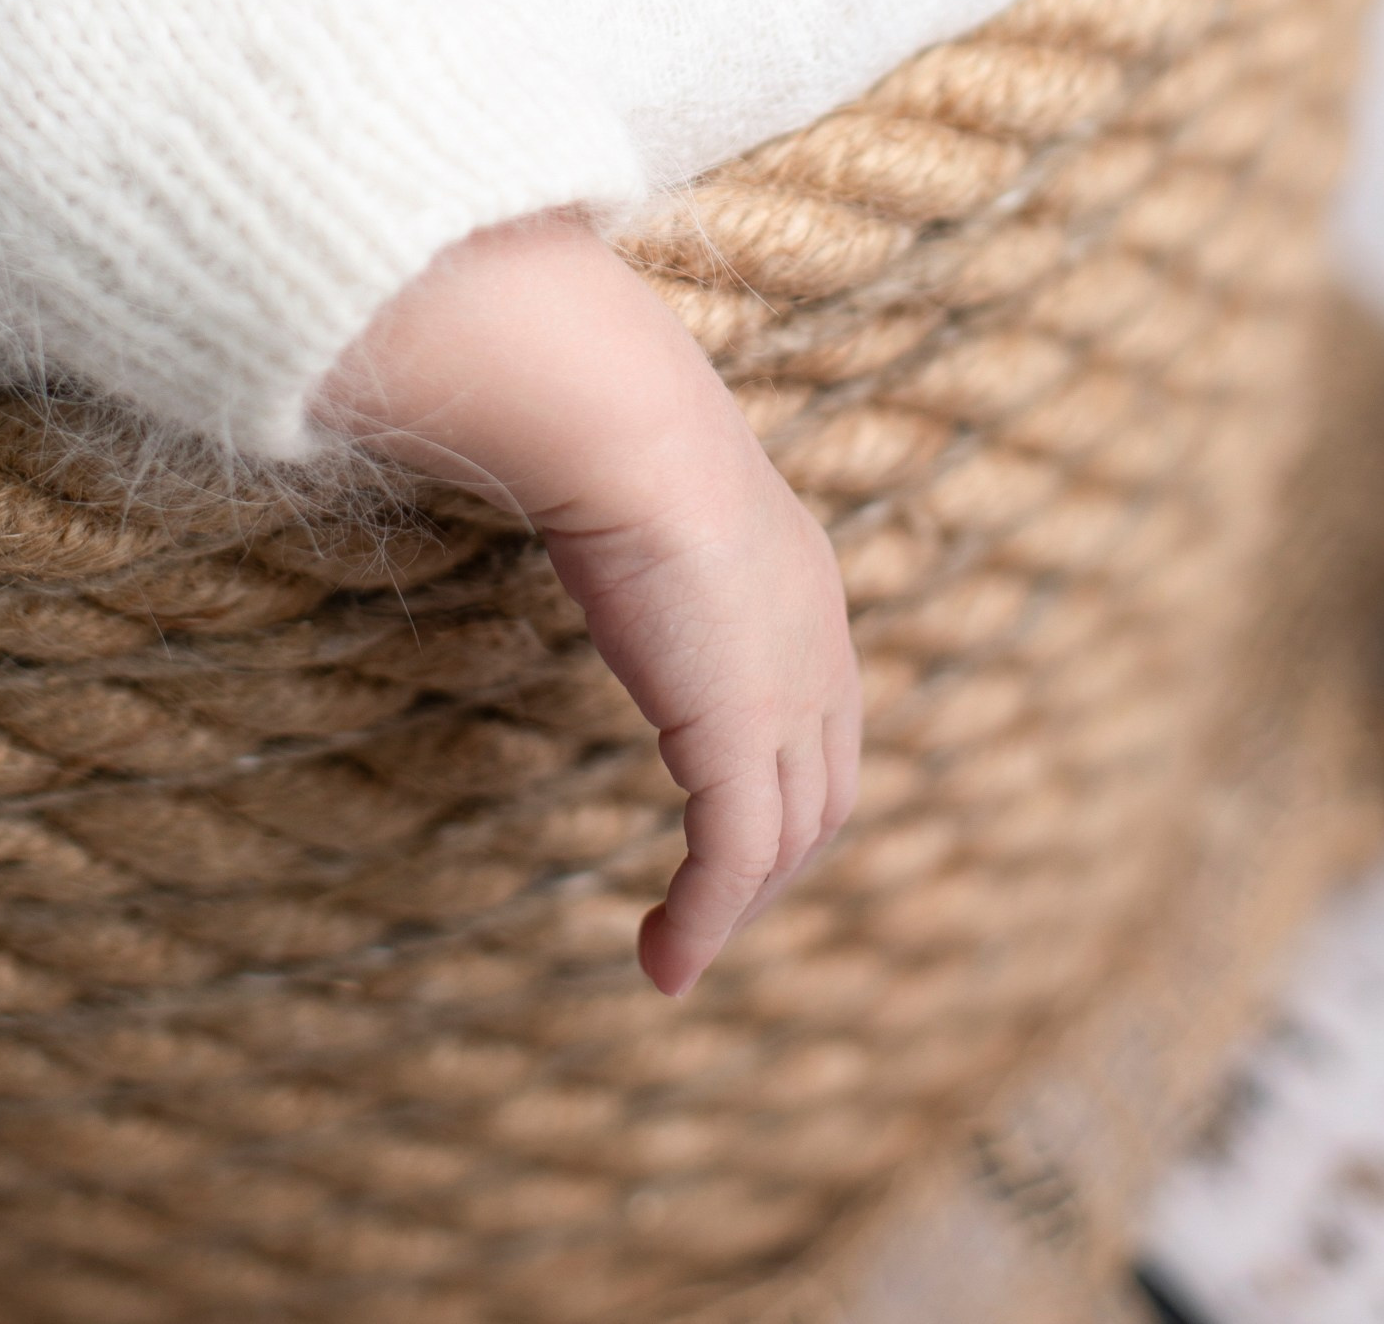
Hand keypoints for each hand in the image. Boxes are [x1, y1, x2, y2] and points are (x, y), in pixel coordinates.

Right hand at [316, 212, 861, 994]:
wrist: (623, 422)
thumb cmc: (602, 423)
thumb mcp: (636, 479)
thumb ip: (625, 510)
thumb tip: (560, 474)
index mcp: (804, 584)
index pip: (824, 715)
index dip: (785, 781)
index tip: (728, 824)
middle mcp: (818, 646)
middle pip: (823, 794)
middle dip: (774, 865)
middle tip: (707, 910)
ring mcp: (787, 695)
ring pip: (785, 839)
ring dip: (735, 910)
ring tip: (674, 952)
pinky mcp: (738, 737)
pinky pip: (732, 858)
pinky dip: (706, 919)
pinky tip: (665, 961)